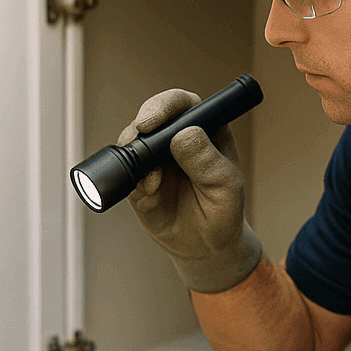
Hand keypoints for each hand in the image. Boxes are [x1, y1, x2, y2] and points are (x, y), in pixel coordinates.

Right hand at [121, 89, 262, 293]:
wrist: (205, 246)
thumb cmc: (222, 211)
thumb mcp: (224, 187)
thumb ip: (207, 161)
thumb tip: (184, 134)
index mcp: (204, 130)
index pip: (183, 104)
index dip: (166, 105)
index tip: (154, 119)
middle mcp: (176, 138)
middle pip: (152, 115)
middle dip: (142, 122)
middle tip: (139, 134)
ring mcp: (154, 158)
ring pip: (133, 141)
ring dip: (134, 152)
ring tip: (151, 178)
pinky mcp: (139, 179)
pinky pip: (126, 171)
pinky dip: (132, 179)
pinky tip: (150, 192)